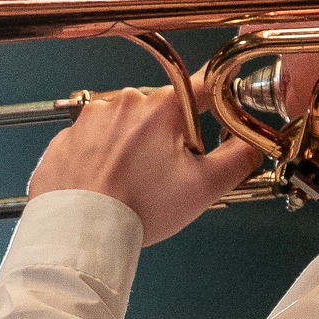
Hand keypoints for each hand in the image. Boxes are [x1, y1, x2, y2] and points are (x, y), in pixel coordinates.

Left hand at [27, 83, 257, 244]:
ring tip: (133, 183)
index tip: (227, 101)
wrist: (79, 231)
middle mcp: (121, 102)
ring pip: (126, 125)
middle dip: (171, 136)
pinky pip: (93, 141)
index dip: (221, 97)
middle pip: (162, 111)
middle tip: (168, 173)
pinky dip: (102, 158)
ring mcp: (88, 119)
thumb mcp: (203, 186)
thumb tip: (254, 142)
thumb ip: (239, 157)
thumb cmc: (139, 209)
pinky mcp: (64, 139)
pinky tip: (106, 183)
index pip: (203, 86)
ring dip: (134, 146)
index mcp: (159, 107)